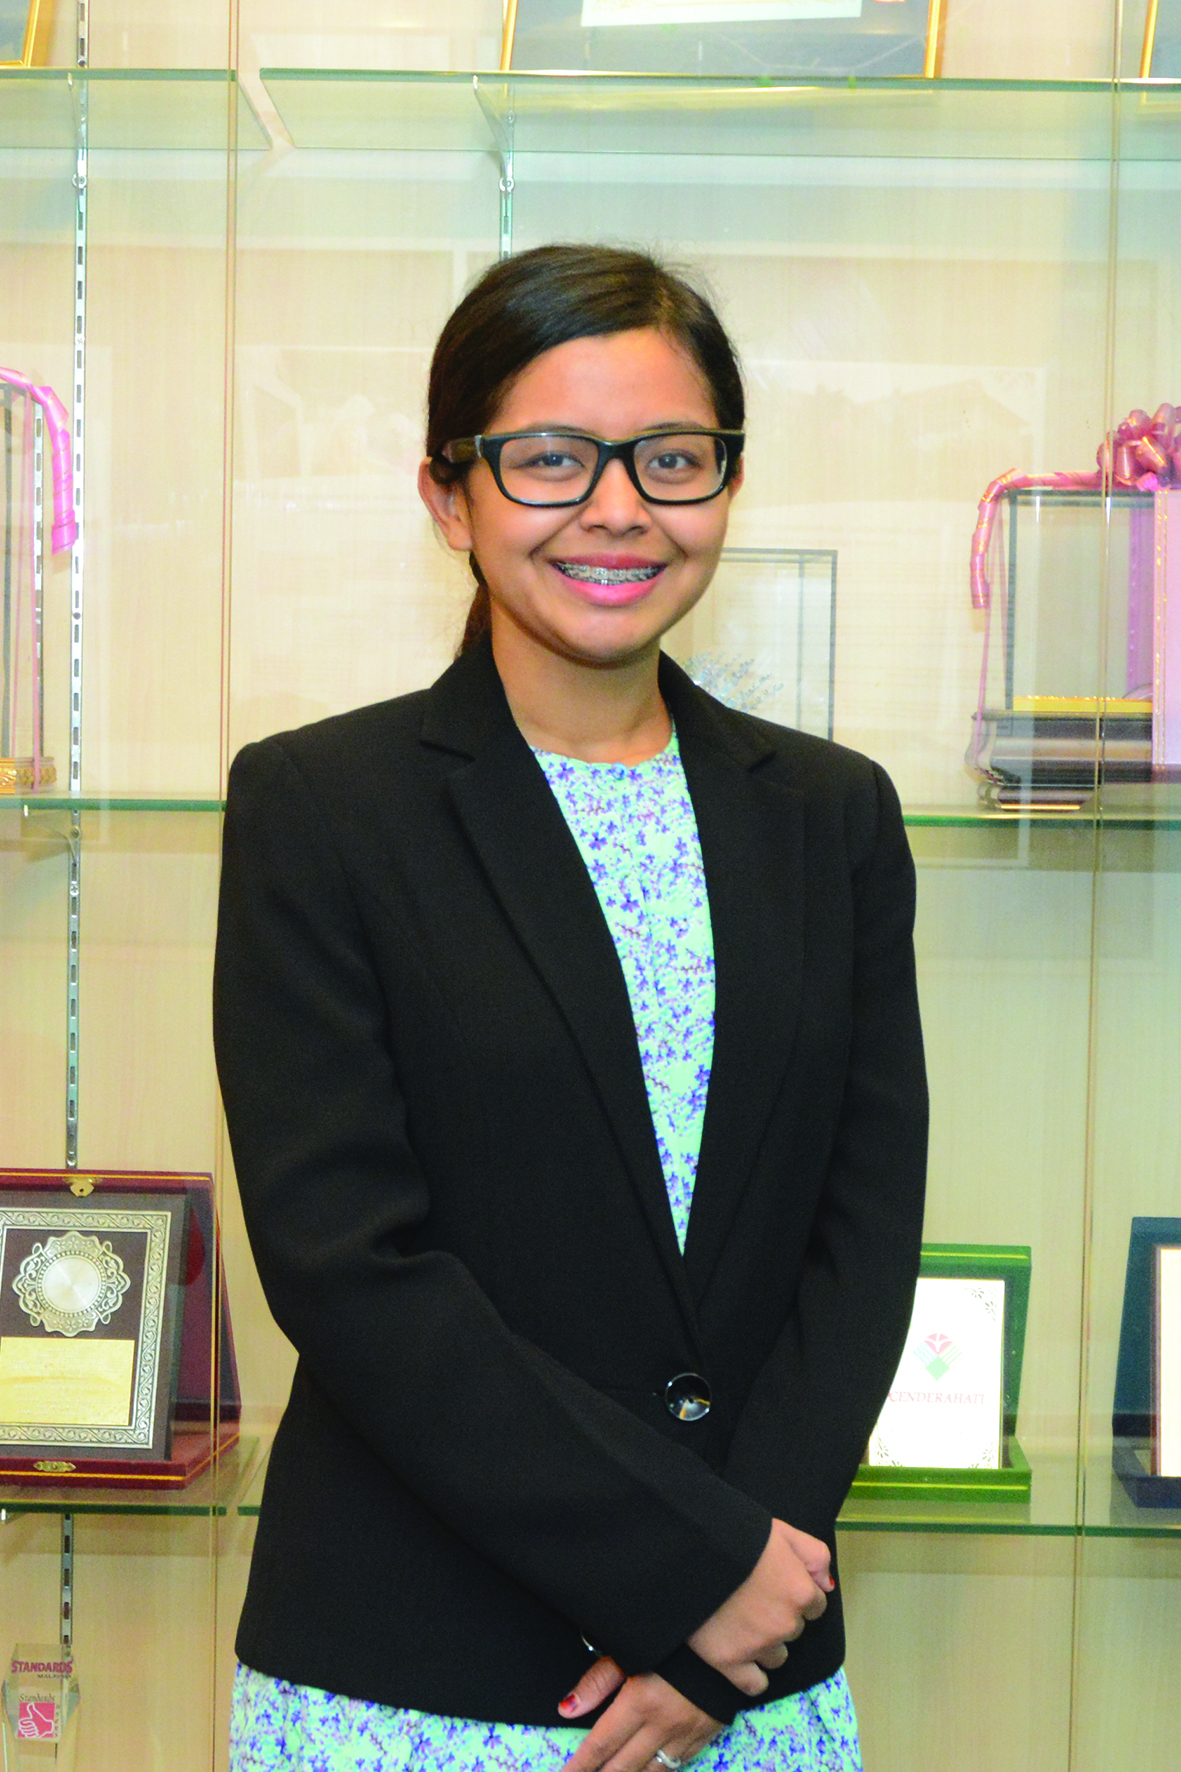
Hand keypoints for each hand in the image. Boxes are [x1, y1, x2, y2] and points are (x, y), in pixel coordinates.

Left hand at [556, 1657, 721, 1771]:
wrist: (727, 1642)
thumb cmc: (674, 1640)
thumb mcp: (629, 1651)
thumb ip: (597, 1682)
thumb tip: (568, 1708)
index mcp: (639, 1702)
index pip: (600, 1744)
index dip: (580, 1765)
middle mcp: (660, 1726)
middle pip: (623, 1767)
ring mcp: (683, 1735)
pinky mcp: (702, 1737)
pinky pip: (675, 1766)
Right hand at [687, 1519, 831, 1697]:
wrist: (688, 1549)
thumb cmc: (736, 1534)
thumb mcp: (782, 1531)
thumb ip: (814, 1554)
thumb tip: (827, 1586)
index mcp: (800, 1591)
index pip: (815, 1606)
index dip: (796, 1594)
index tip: (776, 1586)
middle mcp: (786, 1623)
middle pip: (794, 1630)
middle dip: (780, 1617)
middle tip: (753, 1598)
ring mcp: (759, 1646)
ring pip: (777, 1656)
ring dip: (766, 1644)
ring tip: (740, 1622)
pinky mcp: (730, 1663)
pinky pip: (754, 1684)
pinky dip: (751, 1675)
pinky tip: (741, 1659)